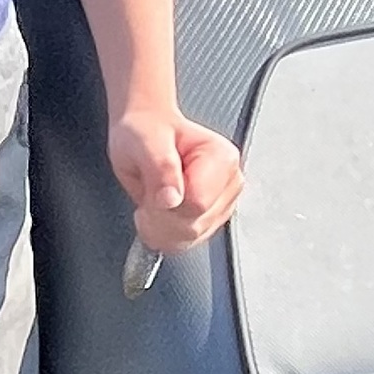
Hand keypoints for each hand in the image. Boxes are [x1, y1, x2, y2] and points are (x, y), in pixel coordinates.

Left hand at [108, 109, 243, 255]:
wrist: (144, 130)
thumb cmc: (146, 131)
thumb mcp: (145, 141)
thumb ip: (161, 168)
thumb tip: (172, 199)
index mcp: (222, 158)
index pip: (197, 205)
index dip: (166, 204)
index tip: (151, 188)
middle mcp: (229, 183)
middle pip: (194, 226)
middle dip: (160, 216)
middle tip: (149, 192)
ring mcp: (222, 204)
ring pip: (189, 239)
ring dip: (160, 226)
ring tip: (154, 198)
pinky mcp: (210, 219)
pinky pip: (185, 243)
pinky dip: (164, 233)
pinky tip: (159, 212)